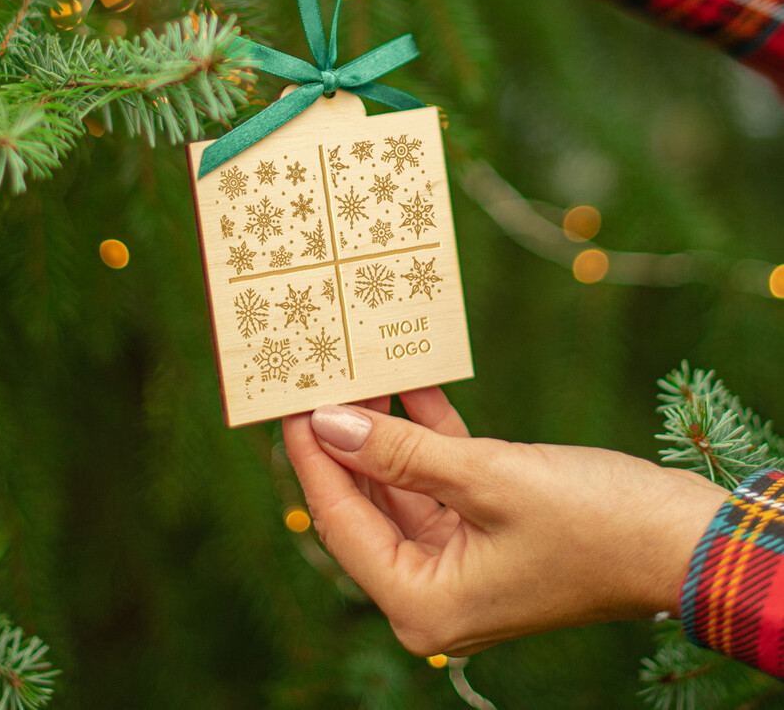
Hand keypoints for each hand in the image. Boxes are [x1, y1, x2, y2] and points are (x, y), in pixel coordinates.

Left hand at [282, 388, 726, 655]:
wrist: (682, 537)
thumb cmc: (591, 521)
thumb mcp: (486, 479)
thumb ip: (400, 452)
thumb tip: (329, 424)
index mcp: (423, 602)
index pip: (341, 522)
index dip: (312, 457)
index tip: (287, 402)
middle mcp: (434, 590)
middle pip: (366, 502)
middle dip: (345, 436)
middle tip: (316, 377)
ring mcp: (461, 559)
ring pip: (402, 482)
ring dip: (385, 426)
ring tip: (357, 367)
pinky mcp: (487, 529)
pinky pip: (440, 476)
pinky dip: (426, 431)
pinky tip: (408, 380)